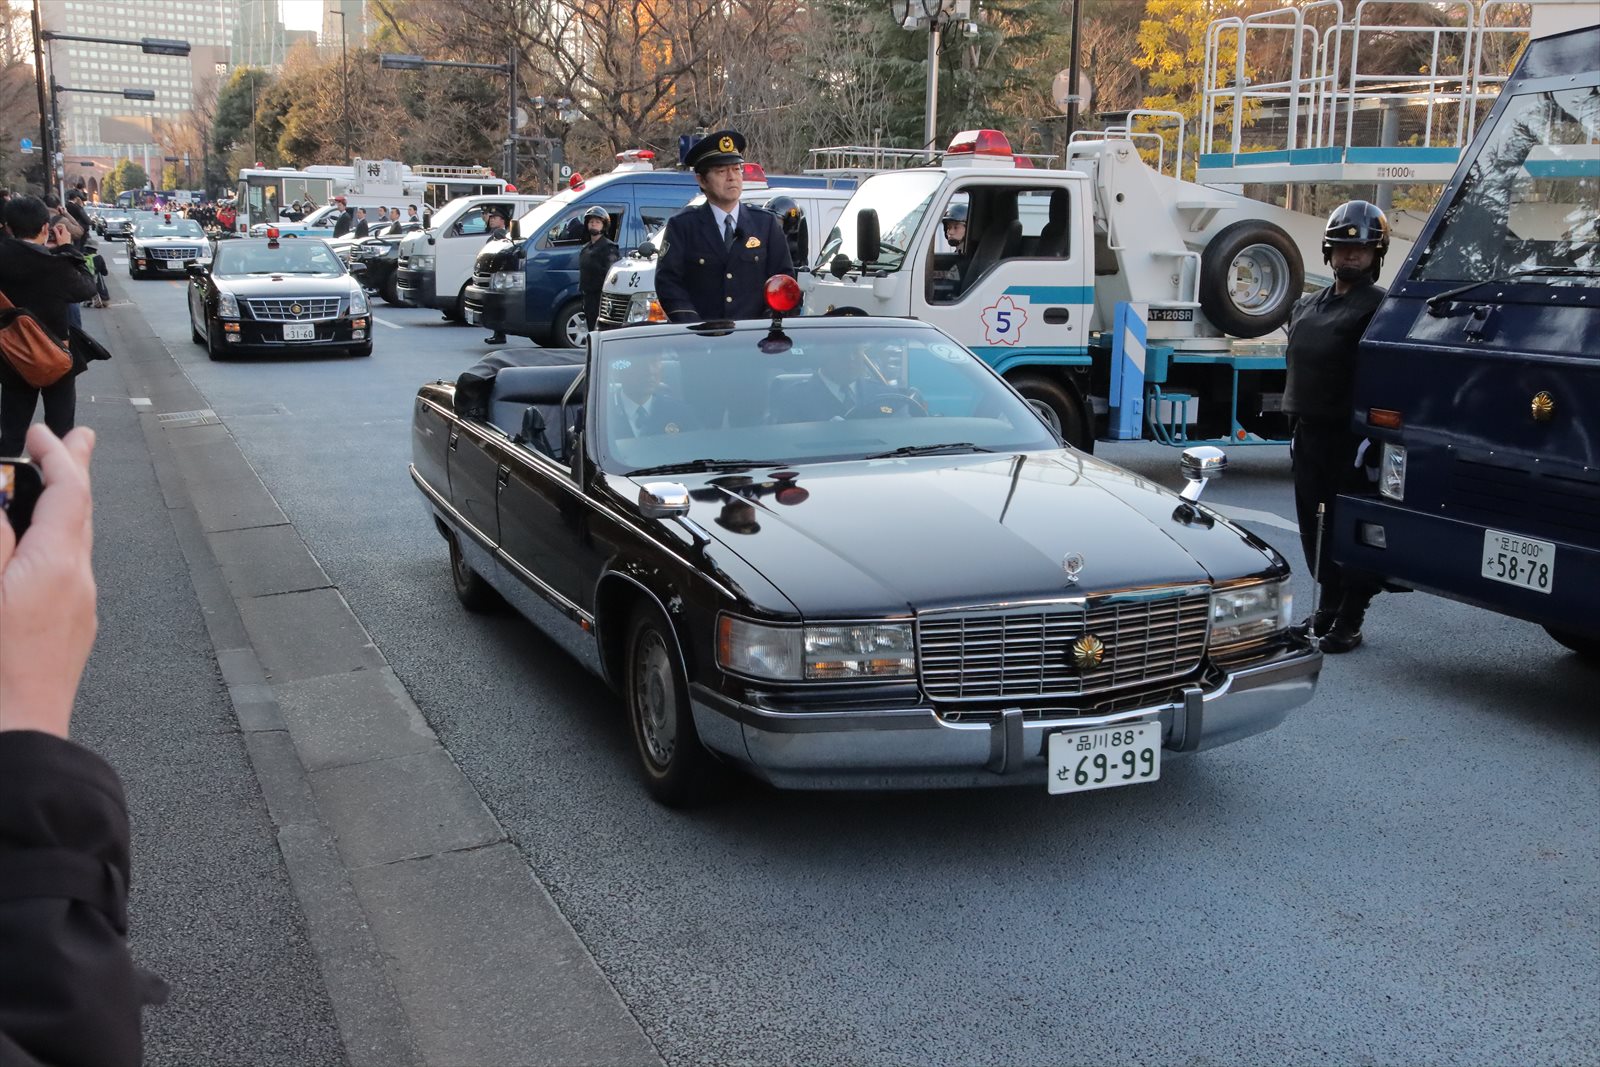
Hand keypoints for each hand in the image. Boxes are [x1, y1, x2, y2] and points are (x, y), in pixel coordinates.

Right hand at [0, 425, 96, 738]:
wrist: (18, 733)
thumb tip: (1, 499)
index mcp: (57, 564)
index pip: (69, 491)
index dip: (56, 454)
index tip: (38, 432)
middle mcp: (79, 582)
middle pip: (82, 512)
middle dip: (76, 470)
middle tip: (76, 436)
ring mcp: (79, 608)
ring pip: (77, 541)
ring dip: (66, 505)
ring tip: (58, 479)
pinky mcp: (71, 630)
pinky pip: (69, 569)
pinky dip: (58, 541)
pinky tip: (42, 546)